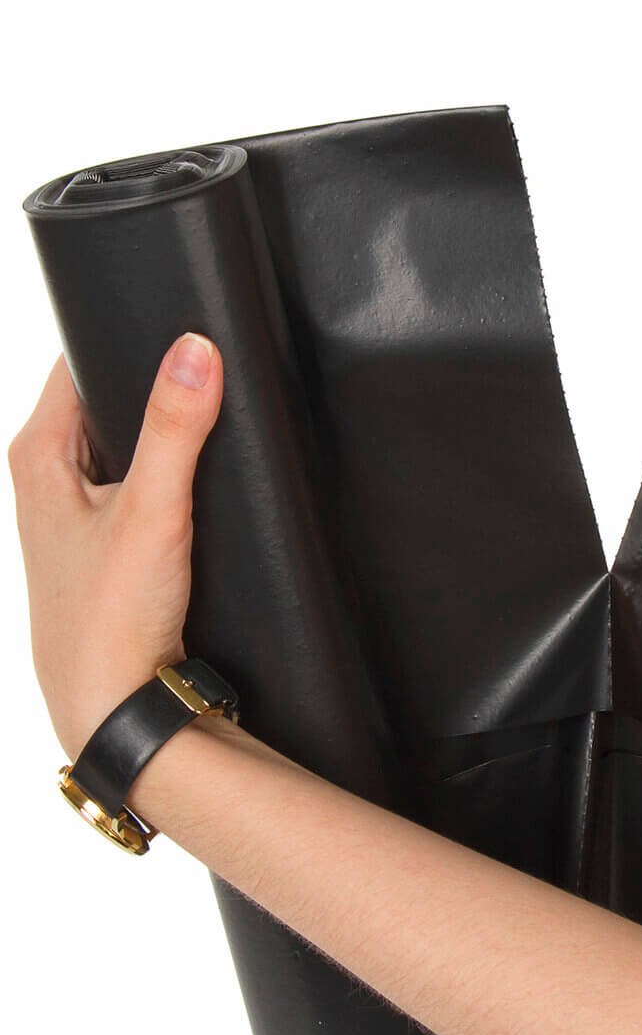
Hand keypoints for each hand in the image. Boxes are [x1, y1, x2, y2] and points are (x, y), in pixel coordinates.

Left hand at [9, 332, 222, 761]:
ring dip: (165, 435)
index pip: (78, 361)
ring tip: (209, 434)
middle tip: (210, 382)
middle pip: (107, 398)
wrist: (113, 703)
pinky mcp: (106, 538)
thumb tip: (196, 348)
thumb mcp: (152, 511)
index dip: (128, 339)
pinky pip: (139, 480)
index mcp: (37, 453)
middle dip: (156, 386)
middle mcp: (48, 475)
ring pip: (126, 441)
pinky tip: (199, 486)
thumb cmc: (108, 618)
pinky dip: (168, 474)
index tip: (183, 330)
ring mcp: (75, 509)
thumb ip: (175, 428)